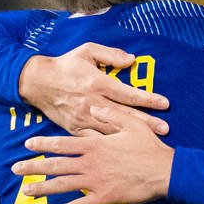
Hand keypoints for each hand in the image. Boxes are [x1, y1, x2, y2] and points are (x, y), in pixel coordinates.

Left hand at [14, 122, 175, 203]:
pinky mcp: (105, 198)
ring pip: (63, 185)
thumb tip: (93, 107)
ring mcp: (96, 182)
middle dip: (33, 167)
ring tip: (26, 191)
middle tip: (15, 168)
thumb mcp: (131, 124)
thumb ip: (110, 115)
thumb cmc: (150, 147)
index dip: (44, 144)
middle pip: (56, 165)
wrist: (165, 171)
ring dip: (43, 189)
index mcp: (95, 145)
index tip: (28, 144)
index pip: (63, 143)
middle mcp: (90, 163)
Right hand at [18, 43, 168, 135]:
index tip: (165, 103)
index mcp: (97, 82)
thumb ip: (110, 54)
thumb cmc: (65, 64)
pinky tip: (122, 152)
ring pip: (112, 130)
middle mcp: (92, 102)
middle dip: (147, 123)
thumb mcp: (87, 51)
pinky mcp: (75, 129)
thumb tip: (132, 60)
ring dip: (131, 136)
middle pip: (125, 115)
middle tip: (165, 129)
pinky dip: (108, 146)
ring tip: (150, 142)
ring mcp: (83, 118)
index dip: (148, 99)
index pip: (128, 93)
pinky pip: (94, 139)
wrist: (37, 82)